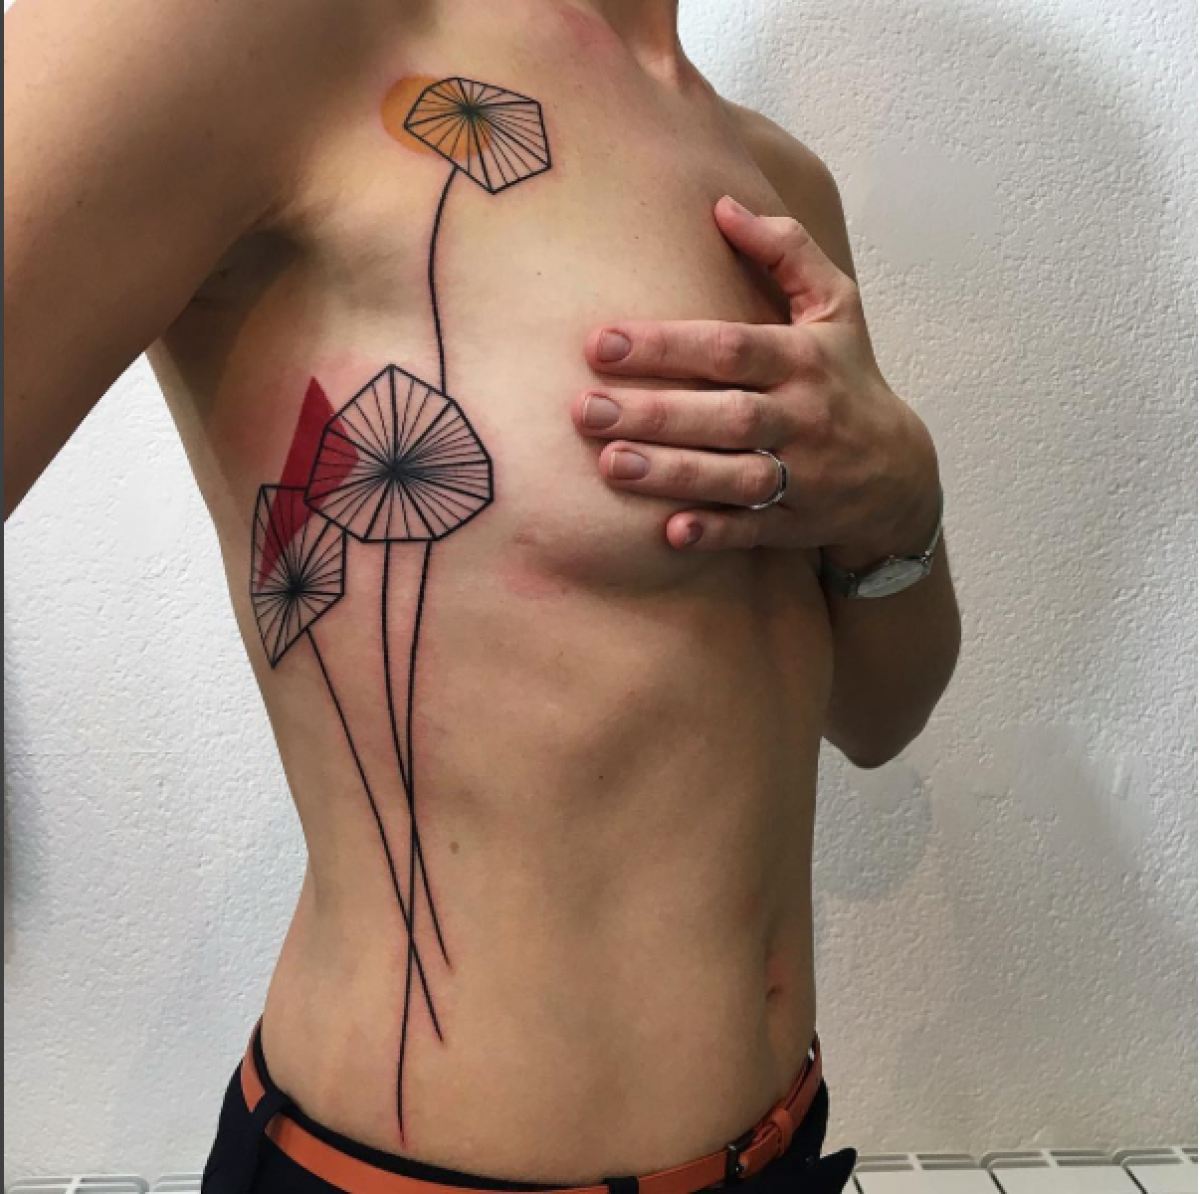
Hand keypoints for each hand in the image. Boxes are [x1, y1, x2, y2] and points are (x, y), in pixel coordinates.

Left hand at [573, 196, 940, 560]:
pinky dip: (716, 533)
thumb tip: (723, 203)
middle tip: (584, 410)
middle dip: (655, 413)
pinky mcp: (796, 522)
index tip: (601, 342)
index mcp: (804, 358)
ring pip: (735, 476)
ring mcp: (803, 475)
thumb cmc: (848, 377)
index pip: (730, 347)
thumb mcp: (836, 307)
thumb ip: (784, 251)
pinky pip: (754, 531)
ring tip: (611, 465)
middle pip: (726, 415)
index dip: (667, 346)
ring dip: (674, 473)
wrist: (898, 473)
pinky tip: (670, 533)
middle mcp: (804, 417)